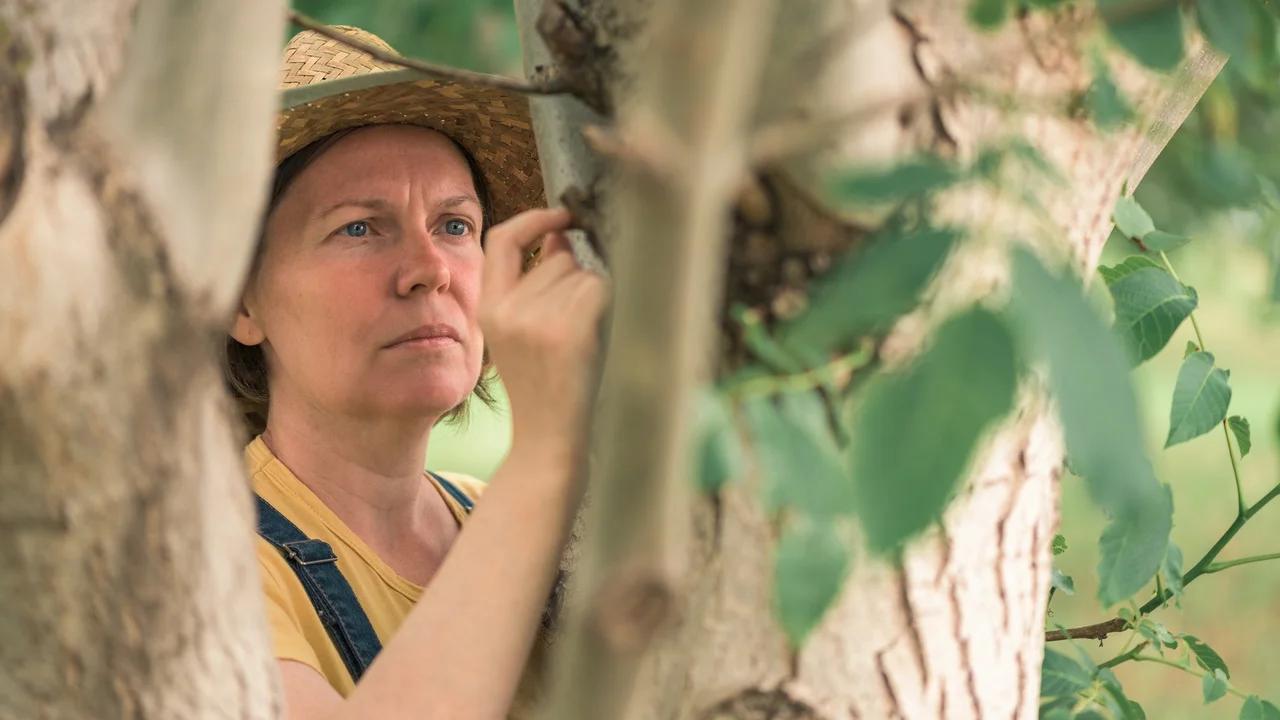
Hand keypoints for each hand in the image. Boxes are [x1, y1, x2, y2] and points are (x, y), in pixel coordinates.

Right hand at [479, 207, 608, 463]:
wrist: (547, 441)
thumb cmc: (546, 387)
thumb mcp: (521, 334)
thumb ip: (534, 285)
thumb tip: (562, 237)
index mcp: (488, 308)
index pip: (502, 239)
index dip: (534, 219)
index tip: (562, 215)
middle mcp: (506, 308)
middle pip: (558, 258)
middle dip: (576, 279)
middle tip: (575, 327)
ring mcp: (535, 319)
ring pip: (582, 273)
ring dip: (593, 298)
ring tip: (582, 340)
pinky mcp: (566, 330)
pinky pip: (599, 289)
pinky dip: (607, 307)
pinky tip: (596, 338)